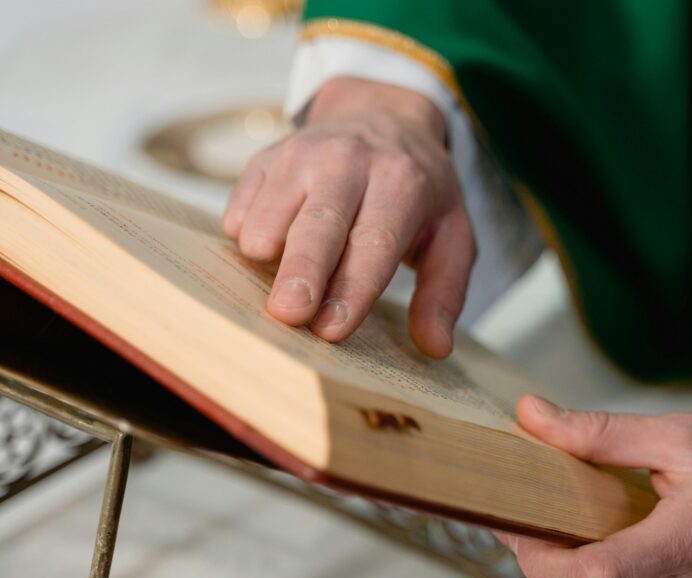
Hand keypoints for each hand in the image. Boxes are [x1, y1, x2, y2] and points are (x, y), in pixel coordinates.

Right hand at [222, 77, 474, 357]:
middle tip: (287, 315)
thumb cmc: (415, 190)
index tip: (331, 329)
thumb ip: (445, 293)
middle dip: (302, 272)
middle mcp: (348, 160)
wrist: (381, 115)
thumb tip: (435, 348)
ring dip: (268, 259)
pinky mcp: (263, 160)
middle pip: (318, 225)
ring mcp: (299, 155)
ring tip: (287, 284)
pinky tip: (275, 248)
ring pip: (269, 216)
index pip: (374, 242)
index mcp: (401, 182)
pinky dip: (247, 240)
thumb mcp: (452, 234)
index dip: (352, 287)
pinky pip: (239, 210)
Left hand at [497, 396, 691, 577]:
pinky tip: (614, 531)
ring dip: (583, 560)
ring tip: (569, 512)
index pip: (596, 574)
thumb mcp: (677, 431)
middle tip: (528, 504)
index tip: (511, 523)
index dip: (541, 555)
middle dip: (552, 551)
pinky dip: (616, 568)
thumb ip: (597, 433)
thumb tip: (533, 418)